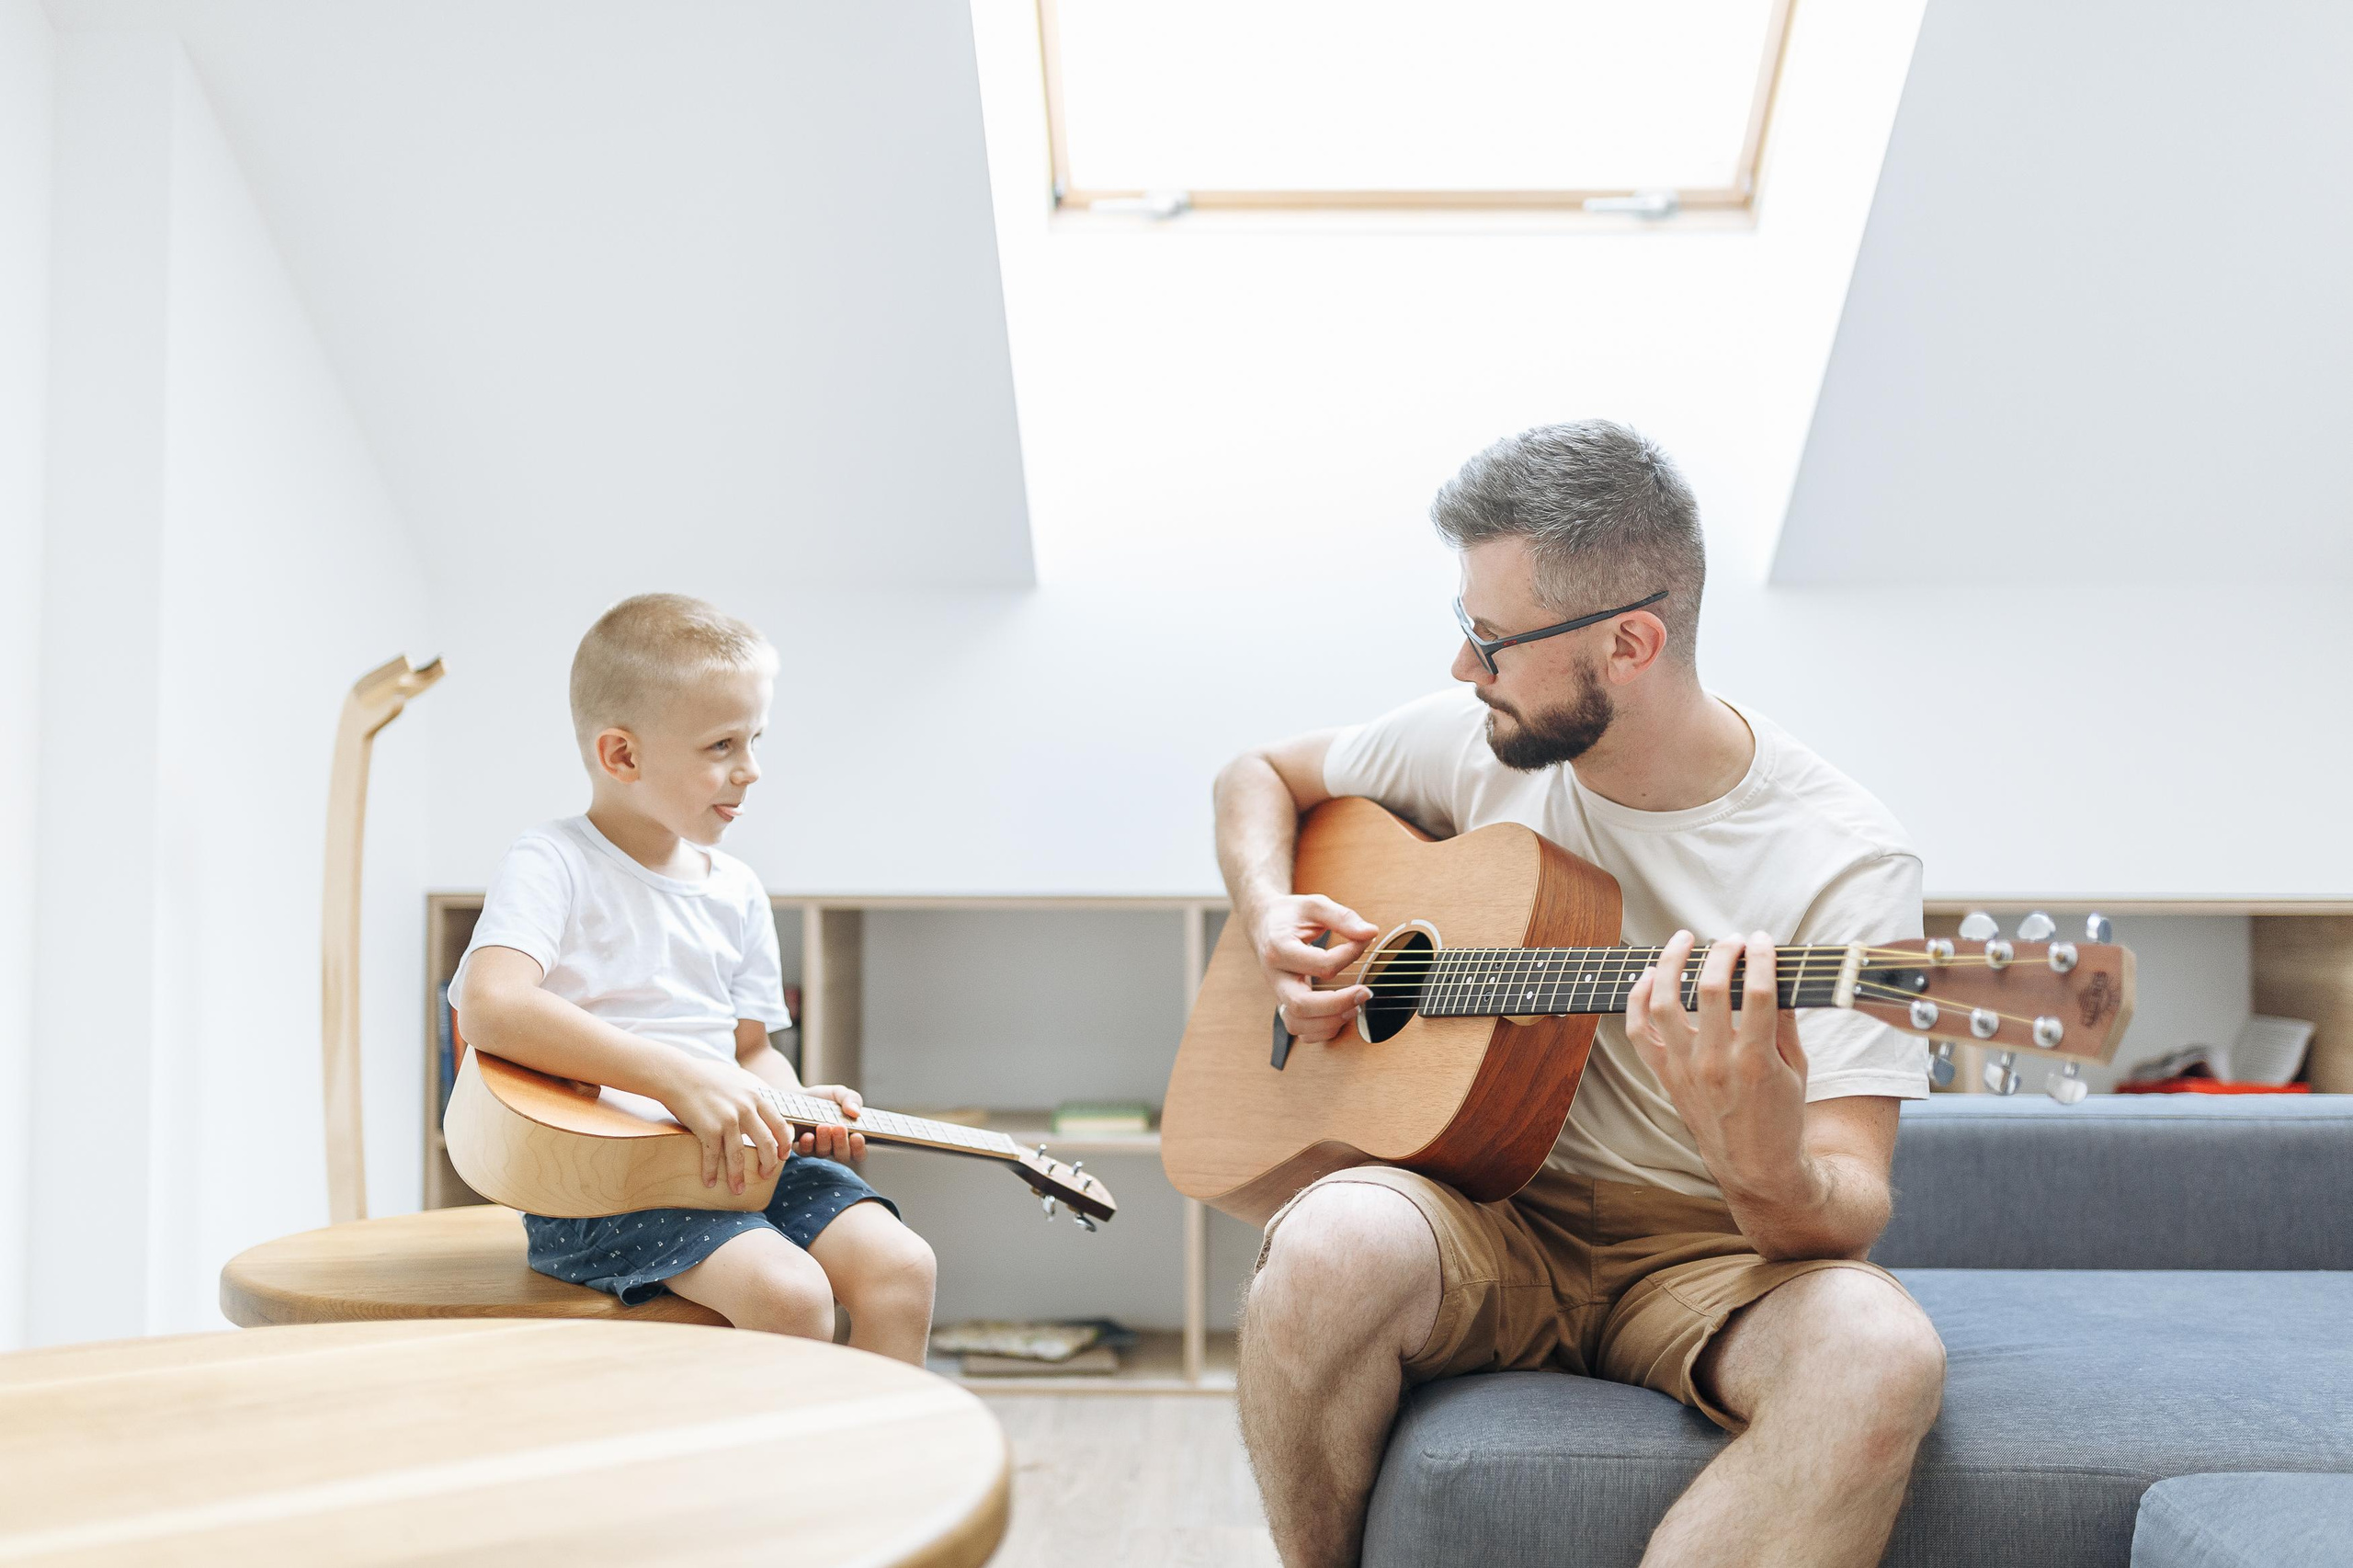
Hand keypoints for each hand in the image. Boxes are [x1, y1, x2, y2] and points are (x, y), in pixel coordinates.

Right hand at [659, 1055, 794, 1194]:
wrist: (678, 1075)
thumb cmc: (706, 1077)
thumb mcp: (738, 1081)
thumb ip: (752, 1095)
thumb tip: (763, 1107)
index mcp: (756, 1097)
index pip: (780, 1124)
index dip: (784, 1143)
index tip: (782, 1156)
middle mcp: (746, 1109)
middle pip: (767, 1144)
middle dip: (769, 1164)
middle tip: (765, 1175)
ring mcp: (728, 1120)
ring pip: (739, 1156)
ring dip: (738, 1177)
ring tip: (738, 1190)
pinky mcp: (709, 1129)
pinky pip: (713, 1157)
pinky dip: (711, 1172)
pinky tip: (709, 1182)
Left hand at [789, 1084, 868, 1164]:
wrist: (800, 1096)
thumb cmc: (825, 1098)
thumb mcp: (840, 1094)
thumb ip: (851, 1100)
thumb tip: (856, 1112)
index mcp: (850, 1137)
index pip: (859, 1152)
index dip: (859, 1148)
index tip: (858, 1136)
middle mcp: (835, 1147)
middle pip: (842, 1156)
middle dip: (842, 1143)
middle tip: (840, 1127)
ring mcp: (818, 1149)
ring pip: (824, 1153)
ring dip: (825, 1141)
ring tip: (823, 1126)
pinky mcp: (801, 1147)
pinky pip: (805, 1151)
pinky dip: (807, 1144)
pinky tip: (808, 1135)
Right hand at [1252, 894, 1378, 1045]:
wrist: (1264, 924)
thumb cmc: (1290, 915)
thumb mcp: (1315, 905)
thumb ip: (1342, 918)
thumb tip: (1370, 933)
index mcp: (1279, 948)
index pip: (1320, 964)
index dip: (1350, 956)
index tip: (1364, 942)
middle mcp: (1275, 976)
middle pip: (1301, 1005)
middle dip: (1338, 1003)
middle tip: (1365, 992)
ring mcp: (1278, 993)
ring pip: (1297, 1024)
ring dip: (1330, 1021)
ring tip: (1355, 1005)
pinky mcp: (1285, 1004)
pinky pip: (1300, 1030)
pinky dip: (1322, 1031)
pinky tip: (1341, 1014)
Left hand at [1624, 930, 1811, 1202]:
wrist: (1754, 1165)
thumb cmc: (1781, 1115)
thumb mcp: (1798, 1068)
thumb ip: (1786, 1021)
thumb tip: (1777, 974)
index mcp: (1757, 1059)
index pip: (1757, 992)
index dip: (1759, 958)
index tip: (1762, 939)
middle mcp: (1716, 1062)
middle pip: (1711, 989)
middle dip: (1721, 954)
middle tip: (1731, 940)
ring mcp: (1686, 1069)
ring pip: (1666, 1003)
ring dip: (1671, 964)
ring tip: (1683, 940)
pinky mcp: (1666, 1076)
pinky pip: (1639, 1032)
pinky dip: (1637, 1001)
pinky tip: (1647, 977)